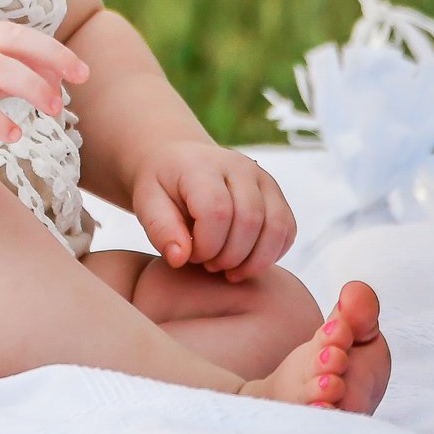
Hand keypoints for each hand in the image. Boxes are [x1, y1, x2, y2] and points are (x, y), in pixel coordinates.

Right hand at [0, 21, 89, 152]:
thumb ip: (11, 73)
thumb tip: (56, 80)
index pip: (17, 34)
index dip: (52, 50)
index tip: (82, 73)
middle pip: (8, 44)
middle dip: (45, 65)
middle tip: (65, 97)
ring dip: (27, 87)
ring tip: (50, 111)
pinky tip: (13, 135)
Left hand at [131, 140, 295, 279]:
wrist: (180, 164)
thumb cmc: (162, 187)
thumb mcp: (146, 202)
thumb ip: (160, 230)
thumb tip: (180, 258)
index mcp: (202, 165)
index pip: (217, 211)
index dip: (206, 245)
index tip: (190, 256)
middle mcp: (239, 166)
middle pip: (249, 221)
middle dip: (229, 256)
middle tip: (208, 265)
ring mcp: (263, 179)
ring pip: (275, 228)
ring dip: (254, 261)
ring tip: (228, 270)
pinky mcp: (277, 195)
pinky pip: (287, 230)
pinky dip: (271, 254)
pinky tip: (246, 262)